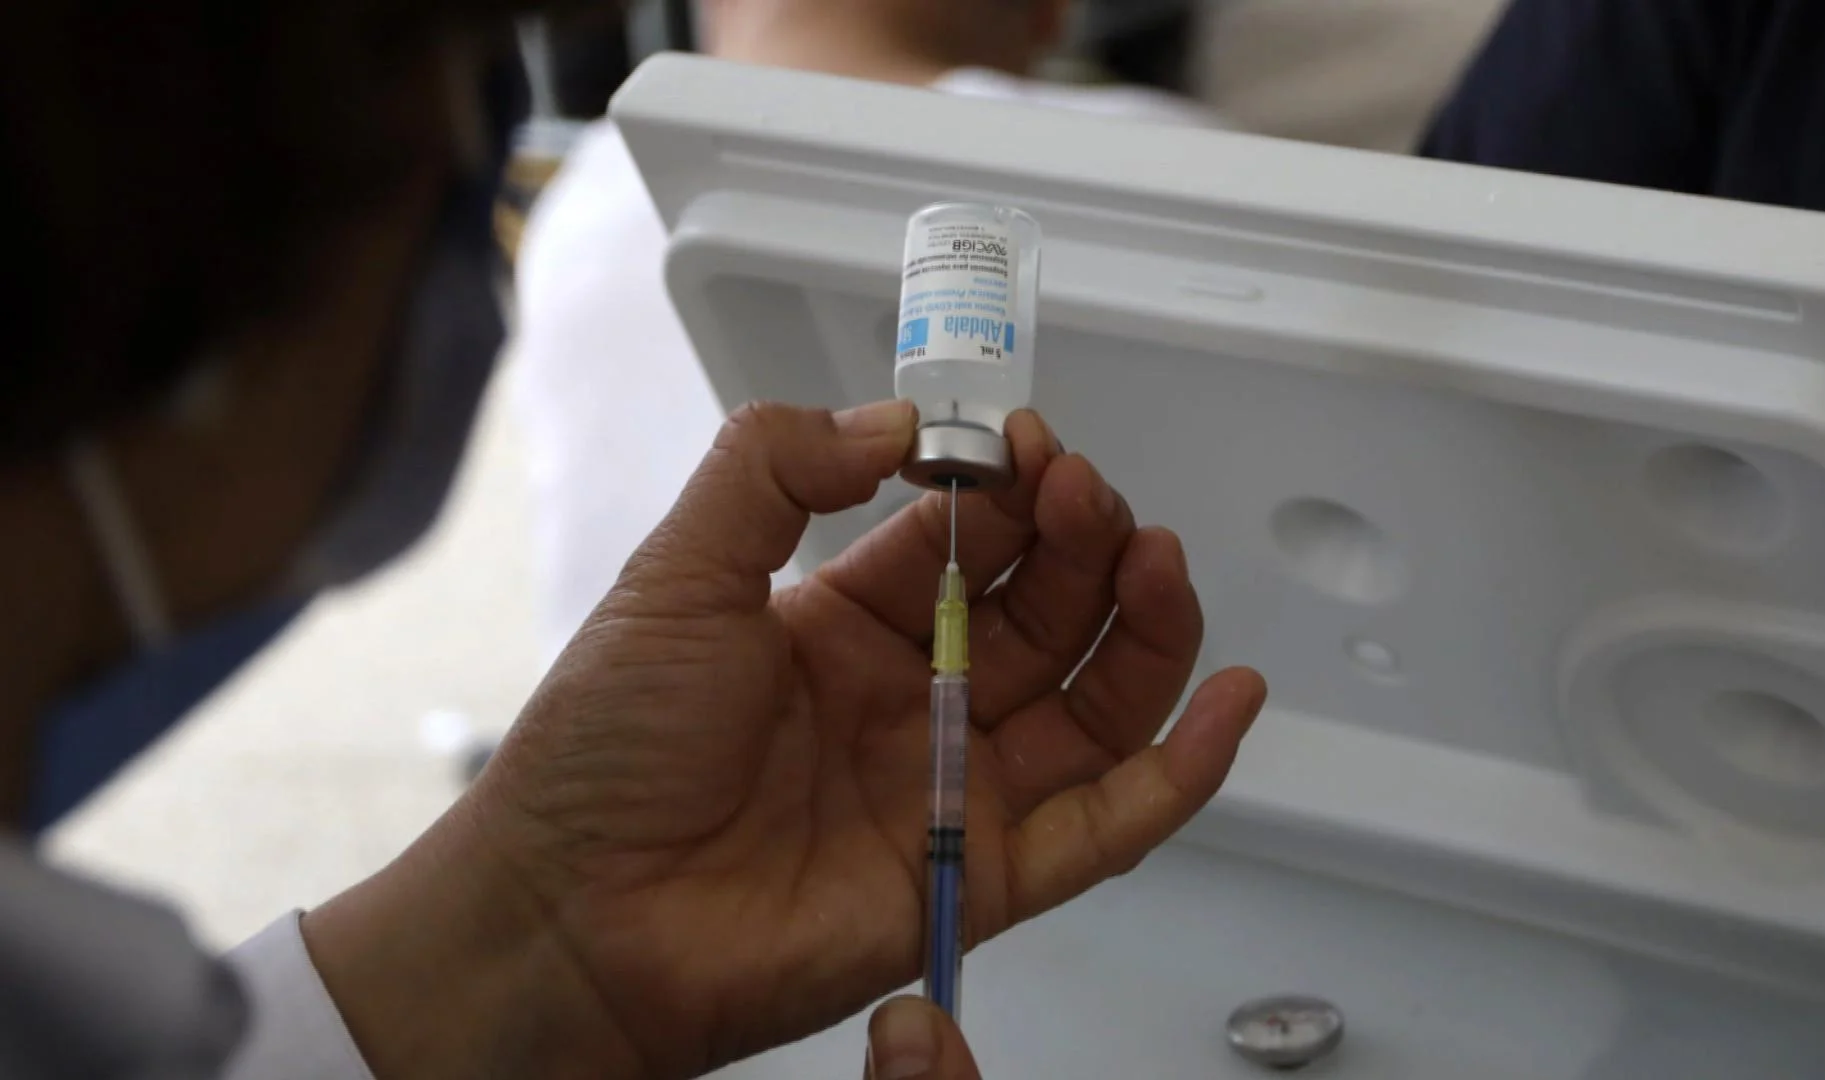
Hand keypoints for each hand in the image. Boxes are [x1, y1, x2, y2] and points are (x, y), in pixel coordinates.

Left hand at [305, 401, 1264, 1078]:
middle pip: (1045, 608)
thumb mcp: (677, 575)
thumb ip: (773, 470)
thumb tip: (894, 415)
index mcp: (844, 622)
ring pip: (1096, 701)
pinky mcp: (983, 877)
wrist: (577, 920)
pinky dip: (1181, 770)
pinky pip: (1109, 825)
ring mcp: (956, 787)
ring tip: (1156, 562)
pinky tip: (1227, 699)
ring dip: (1146, 629)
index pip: (966, 537)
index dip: (1009, 487)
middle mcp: (914, 698)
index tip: (1027, 444)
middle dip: (1081, 541)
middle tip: (1086, 498)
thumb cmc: (605, 755)